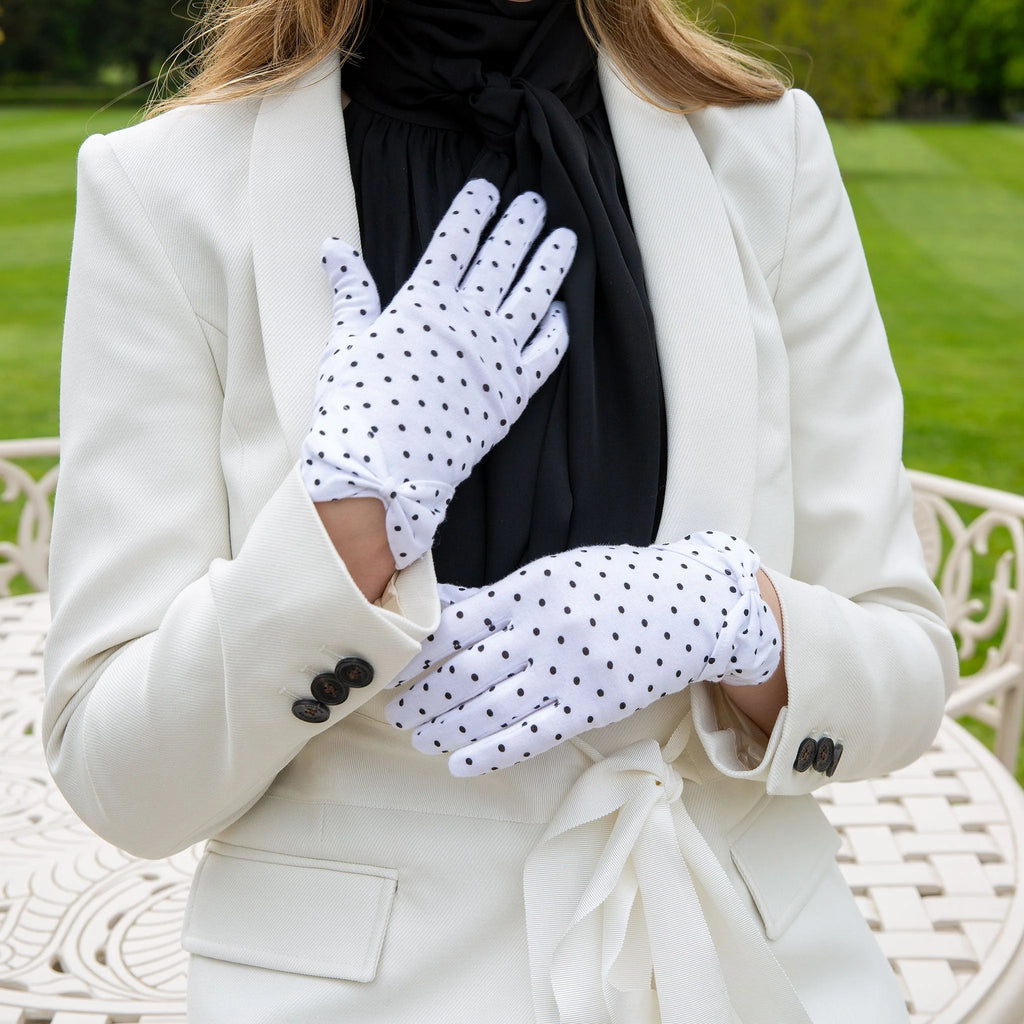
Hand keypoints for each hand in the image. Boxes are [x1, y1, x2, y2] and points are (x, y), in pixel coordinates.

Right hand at [301, 179, 576, 567]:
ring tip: (566, 240)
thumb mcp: (346, 342)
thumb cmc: (354, 406)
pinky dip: (558, 331)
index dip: (474, 209)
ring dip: (550, 265)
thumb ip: (352, 292)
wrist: (379, 471)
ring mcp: (495, 356)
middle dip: (520, 225)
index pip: (455, 240)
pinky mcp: (512, 394)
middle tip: (537, 203)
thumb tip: (334, 249)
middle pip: (501, 260)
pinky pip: (546, 355)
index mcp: (423, 302)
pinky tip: (564, 313)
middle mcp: (465, 321)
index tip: (490, 187)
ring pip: (533, 297)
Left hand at [385, 531, 780, 775]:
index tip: (394, 670)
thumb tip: (446, 614)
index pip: (456, 627)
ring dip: (447, 729)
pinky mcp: (594, 707)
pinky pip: (532, 736)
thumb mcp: (558, 571)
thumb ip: (503, 597)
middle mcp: (545, 631)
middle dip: (423, 699)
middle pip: (464, 673)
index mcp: (530, 589)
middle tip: (396, 713)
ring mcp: (570, 672)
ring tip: (419, 738)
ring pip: (491, 709)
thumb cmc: (618, 583)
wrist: (693, 605)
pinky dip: (490, 753)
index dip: (418, 655)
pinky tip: (461, 763)